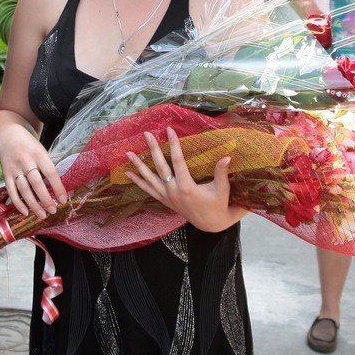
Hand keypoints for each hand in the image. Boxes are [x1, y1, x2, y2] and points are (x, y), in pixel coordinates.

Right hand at [0, 125, 66, 218]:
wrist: (8, 135)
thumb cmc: (30, 146)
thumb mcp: (41, 151)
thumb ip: (47, 167)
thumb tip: (58, 189)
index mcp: (39, 154)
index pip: (51, 173)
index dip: (58, 188)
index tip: (63, 200)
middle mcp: (26, 161)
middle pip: (36, 183)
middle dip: (46, 199)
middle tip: (53, 211)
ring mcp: (14, 168)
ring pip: (24, 190)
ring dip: (33, 205)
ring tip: (42, 215)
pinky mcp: (6, 174)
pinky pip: (11, 191)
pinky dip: (18, 203)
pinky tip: (26, 213)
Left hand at [125, 127, 247, 232]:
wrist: (210, 224)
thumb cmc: (218, 204)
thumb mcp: (222, 189)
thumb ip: (221, 173)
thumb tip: (227, 157)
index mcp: (187, 187)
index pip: (178, 162)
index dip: (174, 145)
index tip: (169, 130)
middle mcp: (173, 191)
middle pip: (160, 167)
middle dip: (153, 149)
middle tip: (146, 134)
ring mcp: (167, 197)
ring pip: (149, 179)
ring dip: (138, 166)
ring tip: (128, 153)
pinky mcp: (164, 200)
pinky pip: (148, 190)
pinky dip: (138, 181)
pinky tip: (127, 174)